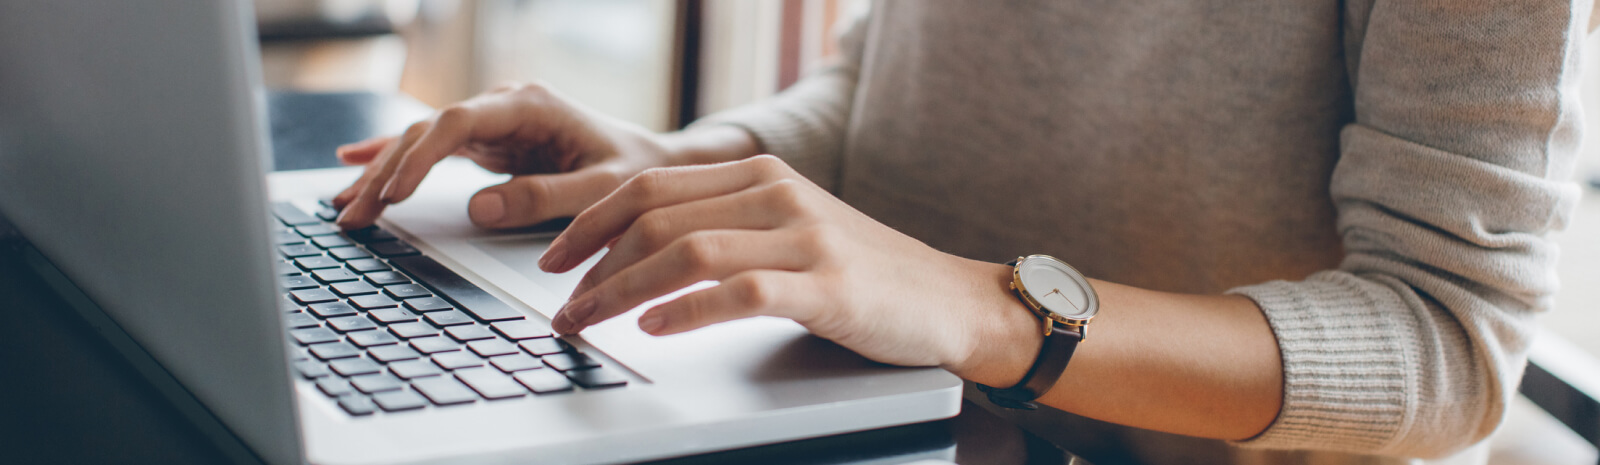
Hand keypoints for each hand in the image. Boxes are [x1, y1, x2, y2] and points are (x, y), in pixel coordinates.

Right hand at [331, 82, 670, 229]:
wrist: (654, 163)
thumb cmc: (634, 172)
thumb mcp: (600, 189)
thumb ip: (544, 198)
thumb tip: (478, 209)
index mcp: (531, 106)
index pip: (458, 122)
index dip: (420, 156)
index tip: (393, 192)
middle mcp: (505, 106)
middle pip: (428, 131)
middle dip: (386, 173)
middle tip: (353, 214)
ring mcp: (493, 122)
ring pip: (422, 140)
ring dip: (381, 173)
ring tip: (344, 207)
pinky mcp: (489, 142)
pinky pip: (432, 149)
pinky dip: (394, 158)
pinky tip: (353, 162)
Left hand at [540, 155, 1042, 373]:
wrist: (948, 300)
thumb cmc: (861, 274)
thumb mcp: (788, 229)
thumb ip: (725, 224)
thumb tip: (637, 250)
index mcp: (760, 174)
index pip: (651, 185)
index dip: (590, 222)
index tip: (554, 259)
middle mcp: (777, 194)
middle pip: (656, 214)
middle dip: (592, 262)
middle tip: (560, 304)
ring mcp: (804, 238)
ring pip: (687, 251)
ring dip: (622, 290)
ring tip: (588, 320)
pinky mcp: (827, 287)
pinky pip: (740, 292)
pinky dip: (686, 310)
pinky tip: (653, 328)